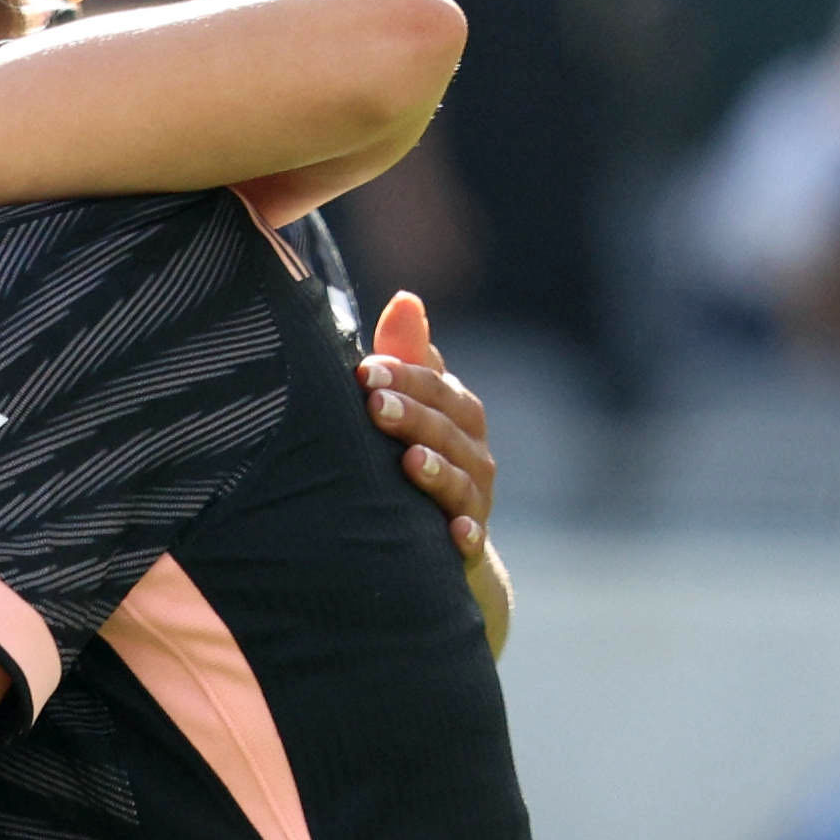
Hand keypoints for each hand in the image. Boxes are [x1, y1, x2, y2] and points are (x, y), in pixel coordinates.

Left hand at [361, 291, 500, 546]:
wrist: (437, 537)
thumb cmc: (412, 451)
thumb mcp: (405, 405)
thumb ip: (403, 357)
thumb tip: (405, 297)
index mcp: (455, 412)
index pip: (435, 386)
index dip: (404, 376)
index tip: (364, 371)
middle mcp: (472, 450)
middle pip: (449, 427)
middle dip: (413, 415)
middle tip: (375, 406)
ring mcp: (474, 497)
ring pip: (461, 479)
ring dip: (438, 470)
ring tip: (410, 461)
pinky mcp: (469, 542)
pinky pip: (474, 538)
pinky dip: (467, 534)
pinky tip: (454, 533)